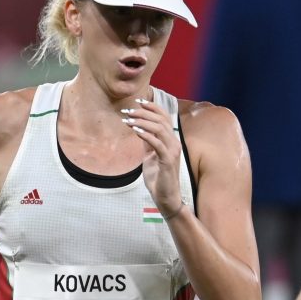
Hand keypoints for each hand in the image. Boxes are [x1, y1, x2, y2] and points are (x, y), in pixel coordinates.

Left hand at [122, 99, 183, 217]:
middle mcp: (174, 143)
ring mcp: (172, 151)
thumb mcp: (150, 157)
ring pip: (159, 128)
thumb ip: (147, 143)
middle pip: (160, 120)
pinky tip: (134, 130)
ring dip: (141, 121)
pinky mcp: (168, 160)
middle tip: (127, 111)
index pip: (164, 117)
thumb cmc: (158, 178)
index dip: (153, 107)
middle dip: (142, 113)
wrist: (165, 197)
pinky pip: (157, 143)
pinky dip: (145, 134)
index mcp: (171, 140)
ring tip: (127, 120)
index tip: (138, 101)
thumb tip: (138, 128)